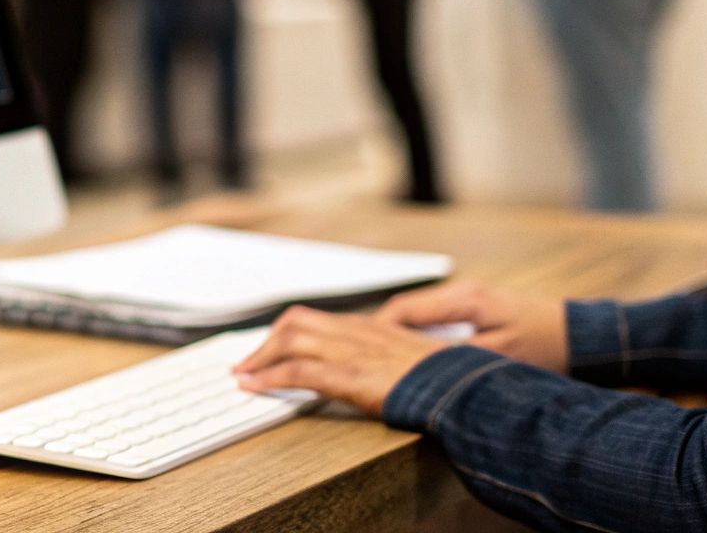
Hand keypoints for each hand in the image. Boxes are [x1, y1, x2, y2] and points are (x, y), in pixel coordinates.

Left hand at [231, 306, 446, 414]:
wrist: (463, 386)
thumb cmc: (447, 378)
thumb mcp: (415, 358)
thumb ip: (389, 355)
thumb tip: (374, 367)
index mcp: (371, 327)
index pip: (317, 319)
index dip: (287, 332)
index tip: (271, 346)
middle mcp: (357, 331)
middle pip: (296, 323)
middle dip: (266, 342)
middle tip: (247, 363)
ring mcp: (352, 350)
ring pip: (290, 339)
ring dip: (260, 358)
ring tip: (243, 375)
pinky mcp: (349, 374)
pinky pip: (298, 370)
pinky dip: (269, 377)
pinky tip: (254, 387)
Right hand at [375, 281, 566, 371]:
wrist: (580, 336)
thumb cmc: (546, 347)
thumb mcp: (498, 359)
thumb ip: (453, 359)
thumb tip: (413, 365)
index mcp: (463, 299)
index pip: (402, 309)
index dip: (376, 331)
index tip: (358, 354)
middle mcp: (460, 292)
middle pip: (402, 309)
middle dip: (376, 332)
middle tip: (357, 356)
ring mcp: (465, 297)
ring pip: (413, 313)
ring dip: (394, 333)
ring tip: (376, 357)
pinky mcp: (471, 307)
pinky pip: (429, 317)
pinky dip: (412, 333)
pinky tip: (408, 354)